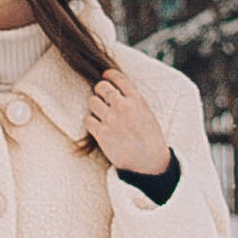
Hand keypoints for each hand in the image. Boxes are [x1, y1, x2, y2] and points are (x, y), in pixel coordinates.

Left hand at [85, 64, 177, 181]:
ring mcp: (111, 120)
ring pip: (92, 102)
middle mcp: (123, 107)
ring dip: (94, 106)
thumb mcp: (147, 113)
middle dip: (100, 90)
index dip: (109, 75)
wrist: (150, 162)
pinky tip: (96, 126)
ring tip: (100, 114)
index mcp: (137, 100)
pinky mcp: (102, 134)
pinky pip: (87, 120)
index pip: (118, 78)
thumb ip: (133, 101)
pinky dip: (90, 122)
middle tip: (101, 97)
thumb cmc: (150, 138)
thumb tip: (118, 90)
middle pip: (101, 87)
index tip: (105, 75)